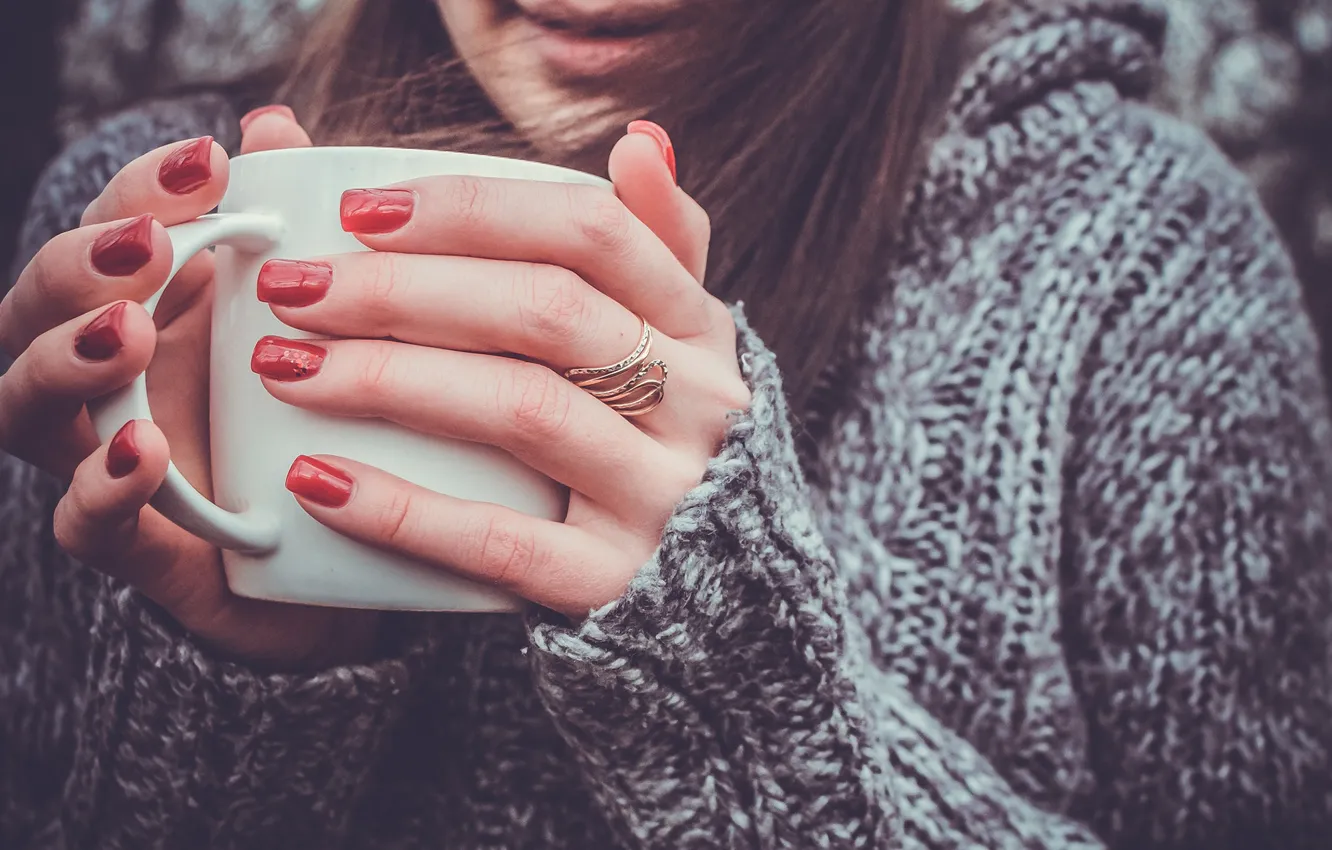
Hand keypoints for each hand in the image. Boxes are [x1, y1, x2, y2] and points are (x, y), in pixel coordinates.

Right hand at [0, 108, 377, 668]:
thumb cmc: (306, 425)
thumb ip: (288, 228)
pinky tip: (143, 449)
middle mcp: (104, 380)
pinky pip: (83, 523)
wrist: (338, 564)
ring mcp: (101, 461)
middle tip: (148, 245)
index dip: (143, 190)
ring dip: (68, 358)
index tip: (212, 161)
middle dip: (82, 265)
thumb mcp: (310, 323)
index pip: (115, 231)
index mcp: (146, 311)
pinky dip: (102, 485)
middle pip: (40, 306)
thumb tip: (275, 123)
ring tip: (127, 329)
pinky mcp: (133, 548)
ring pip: (29, 405)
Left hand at [257, 124, 748, 616]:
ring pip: (522, 410)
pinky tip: (315, 479)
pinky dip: (401, 509)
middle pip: (545, 312)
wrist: (707, 576)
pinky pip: (499, 542)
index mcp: (696, 322)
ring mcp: (660, 495)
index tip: (360, 212)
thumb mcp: (672, 331)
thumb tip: (641, 140)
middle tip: (293, 288)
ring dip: (388, 380)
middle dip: (403, 290)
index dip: (471, 211)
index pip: (590, 231)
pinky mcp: (611, 581)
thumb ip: (651, 237)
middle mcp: (695, 401)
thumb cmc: (651, 429)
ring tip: (284, 366)